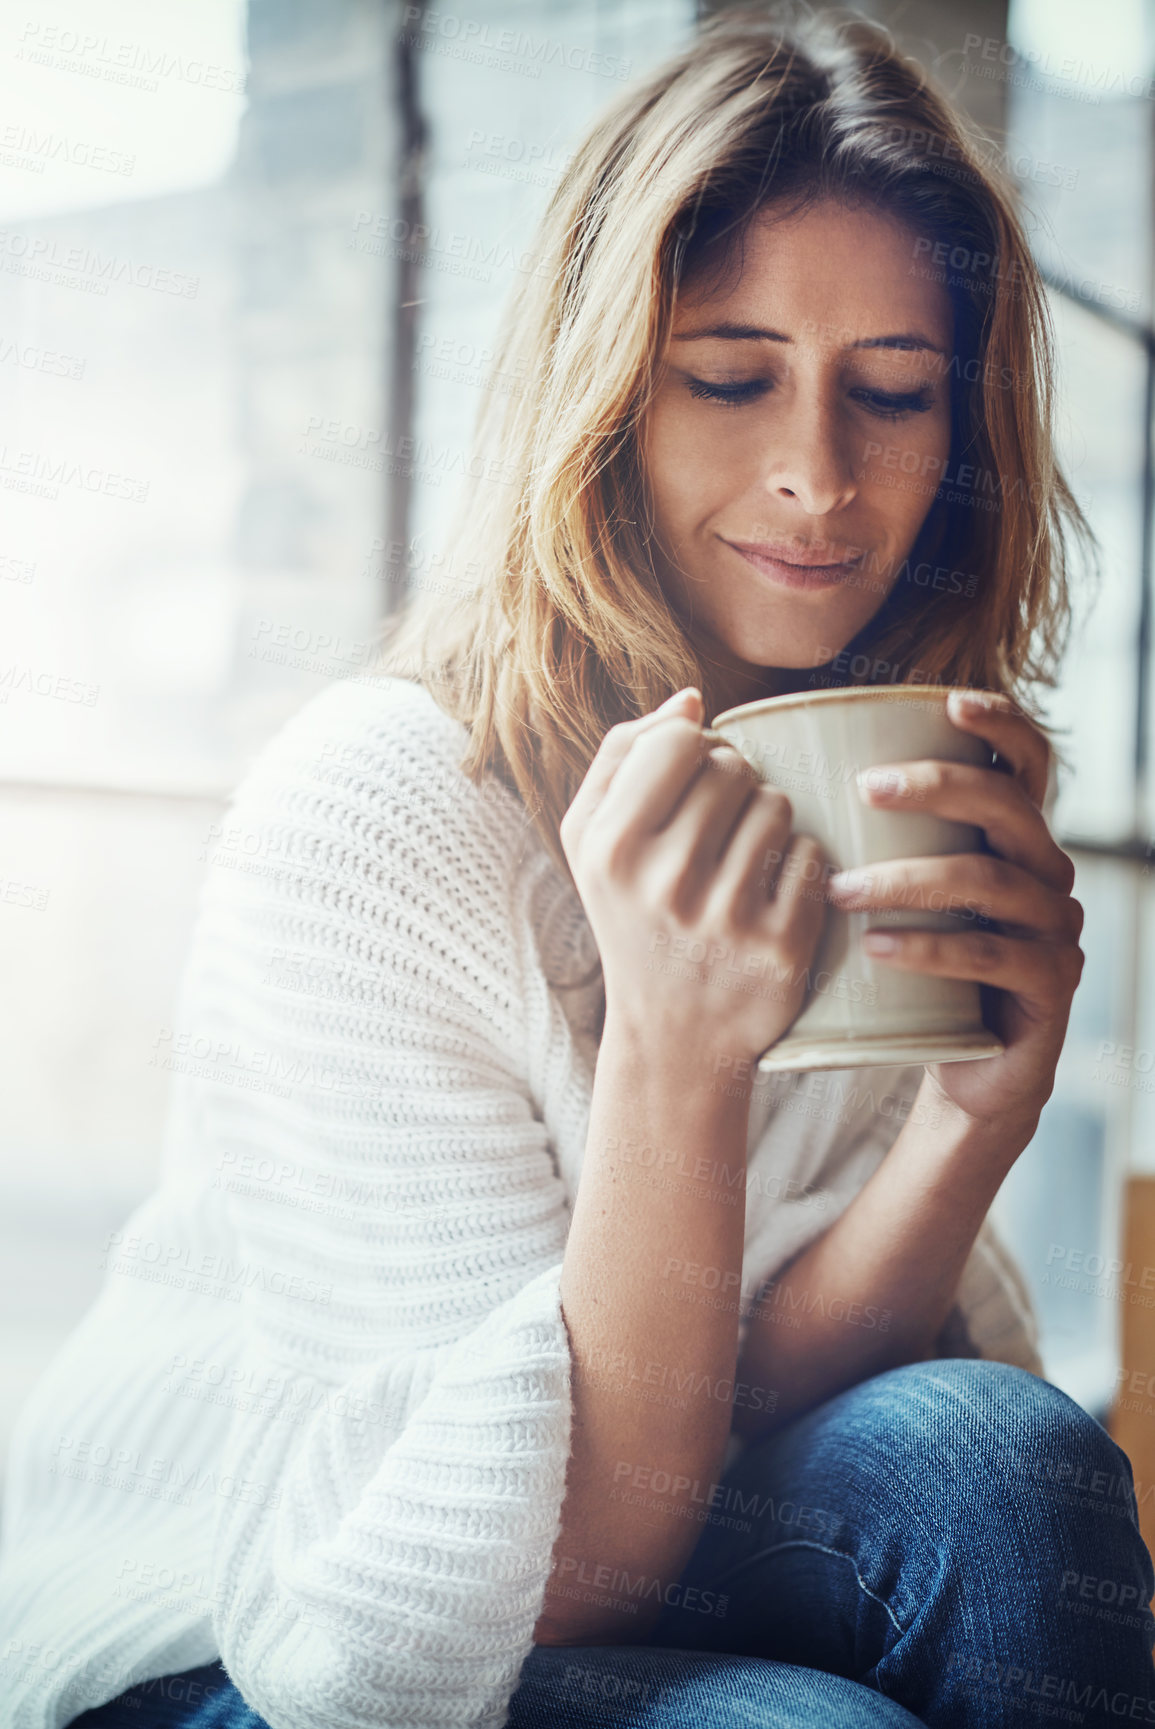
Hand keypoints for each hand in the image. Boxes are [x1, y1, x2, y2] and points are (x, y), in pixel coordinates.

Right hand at [560, 687, 828, 1067]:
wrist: (672, 1037)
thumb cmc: (631, 919)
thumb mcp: (591, 843)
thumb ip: (621, 756)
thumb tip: (688, 699)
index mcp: (611, 849)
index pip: (678, 741)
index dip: (692, 749)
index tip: (687, 784)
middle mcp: (664, 882)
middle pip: (733, 768)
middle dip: (732, 784)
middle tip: (716, 829)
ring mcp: (727, 918)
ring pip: (777, 805)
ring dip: (767, 822)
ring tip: (740, 862)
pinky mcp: (782, 946)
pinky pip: (812, 855)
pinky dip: (797, 867)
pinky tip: (769, 896)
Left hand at [824, 687, 1083, 1136]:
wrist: (970, 1066)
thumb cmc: (918, 967)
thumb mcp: (900, 893)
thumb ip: (872, 837)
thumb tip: (771, 771)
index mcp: (1015, 837)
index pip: (1027, 761)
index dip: (1001, 722)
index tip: (950, 701)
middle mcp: (1046, 871)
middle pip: (1007, 806)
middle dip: (938, 786)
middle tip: (866, 786)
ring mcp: (1055, 928)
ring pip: (991, 882)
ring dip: (910, 879)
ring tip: (840, 890)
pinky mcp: (1050, 984)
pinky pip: (992, 956)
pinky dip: (931, 949)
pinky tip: (877, 948)